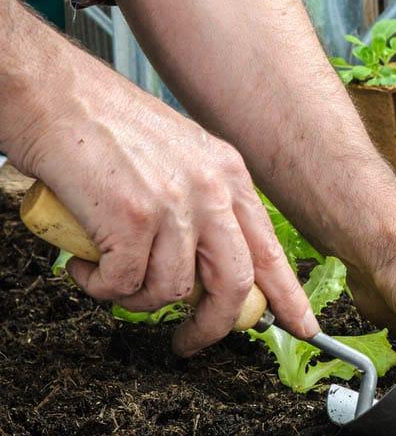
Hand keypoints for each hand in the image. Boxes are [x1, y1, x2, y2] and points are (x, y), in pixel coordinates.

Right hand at [11, 66, 318, 354]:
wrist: (53, 94)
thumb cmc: (103, 127)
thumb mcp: (178, 156)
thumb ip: (201, 203)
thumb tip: (202, 264)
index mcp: (229, 174)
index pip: (269, 249)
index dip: (288, 296)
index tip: (303, 327)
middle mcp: (212, 189)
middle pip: (234, 283)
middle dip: (213, 325)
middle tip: (189, 341)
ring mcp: (175, 204)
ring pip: (171, 291)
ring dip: (135, 300)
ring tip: (110, 278)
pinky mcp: (132, 218)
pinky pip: (123, 284)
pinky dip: (99, 286)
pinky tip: (85, 265)